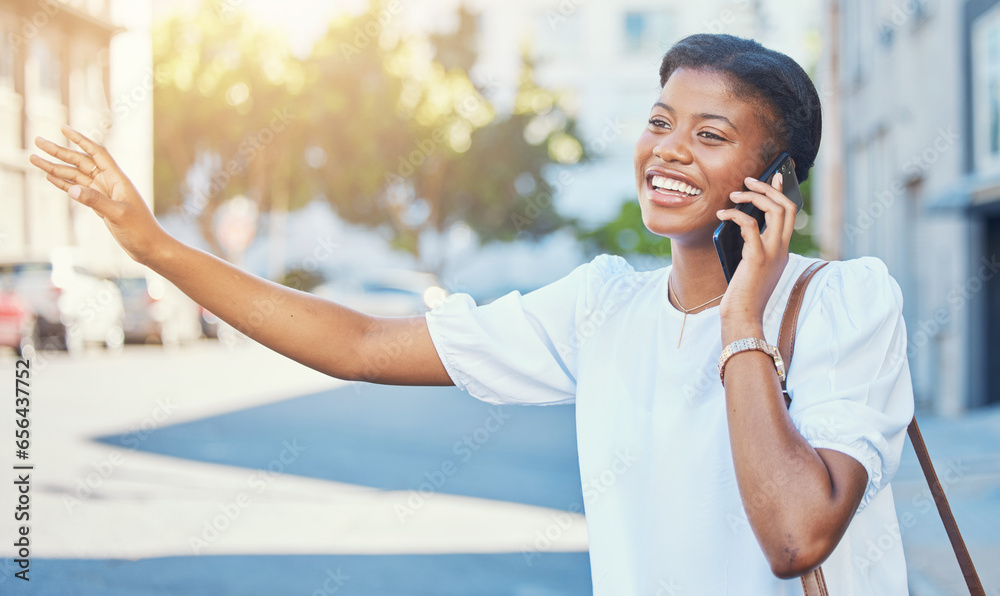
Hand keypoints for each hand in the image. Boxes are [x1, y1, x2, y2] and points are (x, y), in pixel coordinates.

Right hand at [30, 126, 170, 265]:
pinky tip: (50, 176)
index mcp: (117, 180)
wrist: (149, 248)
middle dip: (59, 152)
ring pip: (76, 176)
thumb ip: (96, 201)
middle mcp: (110, 183)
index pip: (96, 153)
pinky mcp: (100, 206)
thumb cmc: (141, 231)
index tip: (62, 128)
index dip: (80, 140)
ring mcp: (104, 194)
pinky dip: (63, 183)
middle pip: (80, 162)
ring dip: (56, 167)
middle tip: (38, 141)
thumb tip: (72, 190)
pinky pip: (78, 190)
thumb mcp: (118, 215)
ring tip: (34, 159)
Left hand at [715, 173, 796, 336]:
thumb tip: (740, 223)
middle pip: (787, 207)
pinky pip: (750, 225)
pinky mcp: (758, 257)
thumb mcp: (751, 267)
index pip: (790, 214)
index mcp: (782, 250)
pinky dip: (735, 214)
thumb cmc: (743, 295)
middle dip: (769, 188)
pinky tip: (722, 215)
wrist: (744, 317)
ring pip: (776, 211)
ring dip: (754, 197)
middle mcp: (782, 249)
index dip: (782, 192)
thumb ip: (751, 247)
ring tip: (734, 194)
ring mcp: (773, 253)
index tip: (774, 177)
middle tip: (749, 180)